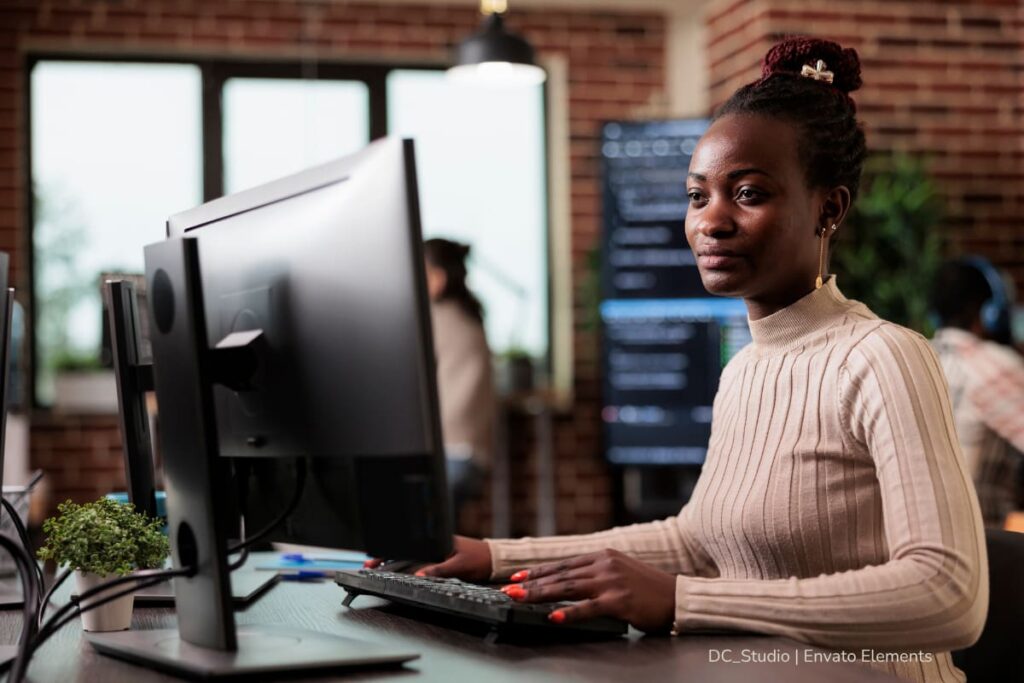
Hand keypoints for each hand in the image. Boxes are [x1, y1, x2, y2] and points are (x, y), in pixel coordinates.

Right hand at [363, 536, 491, 581]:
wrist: (494, 559)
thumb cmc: (479, 559)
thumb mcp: (459, 566)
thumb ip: (438, 570)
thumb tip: (419, 576)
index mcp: (437, 540)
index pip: (409, 544)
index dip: (391, 551)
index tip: (377, 557)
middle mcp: (434, 543)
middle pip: (405, 548)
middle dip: (386, 555)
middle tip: (369, 564)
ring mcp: (435, 549)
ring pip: (409, 554)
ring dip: (392, 560)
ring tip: (375, 565)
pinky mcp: (438, 557)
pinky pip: (417, 559)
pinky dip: (404, 563)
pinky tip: (392, 567)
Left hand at [502, 549, 675, 633]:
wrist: (676, 597)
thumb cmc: (648, 588)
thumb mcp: (620, 570)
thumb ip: (596, 572)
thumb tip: (569, 579)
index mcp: (603, 556)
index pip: (563, 563)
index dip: (539, 570)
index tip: (518, 576)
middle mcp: (604, 565)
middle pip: (561, 575)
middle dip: (533, 583)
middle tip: (510, 589)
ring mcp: (611, 582)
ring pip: (568, 588)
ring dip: (541, 594)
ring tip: (521, 599)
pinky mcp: (619, 601)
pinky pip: (588, 608)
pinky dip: (568, 613)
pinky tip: (553, 616)